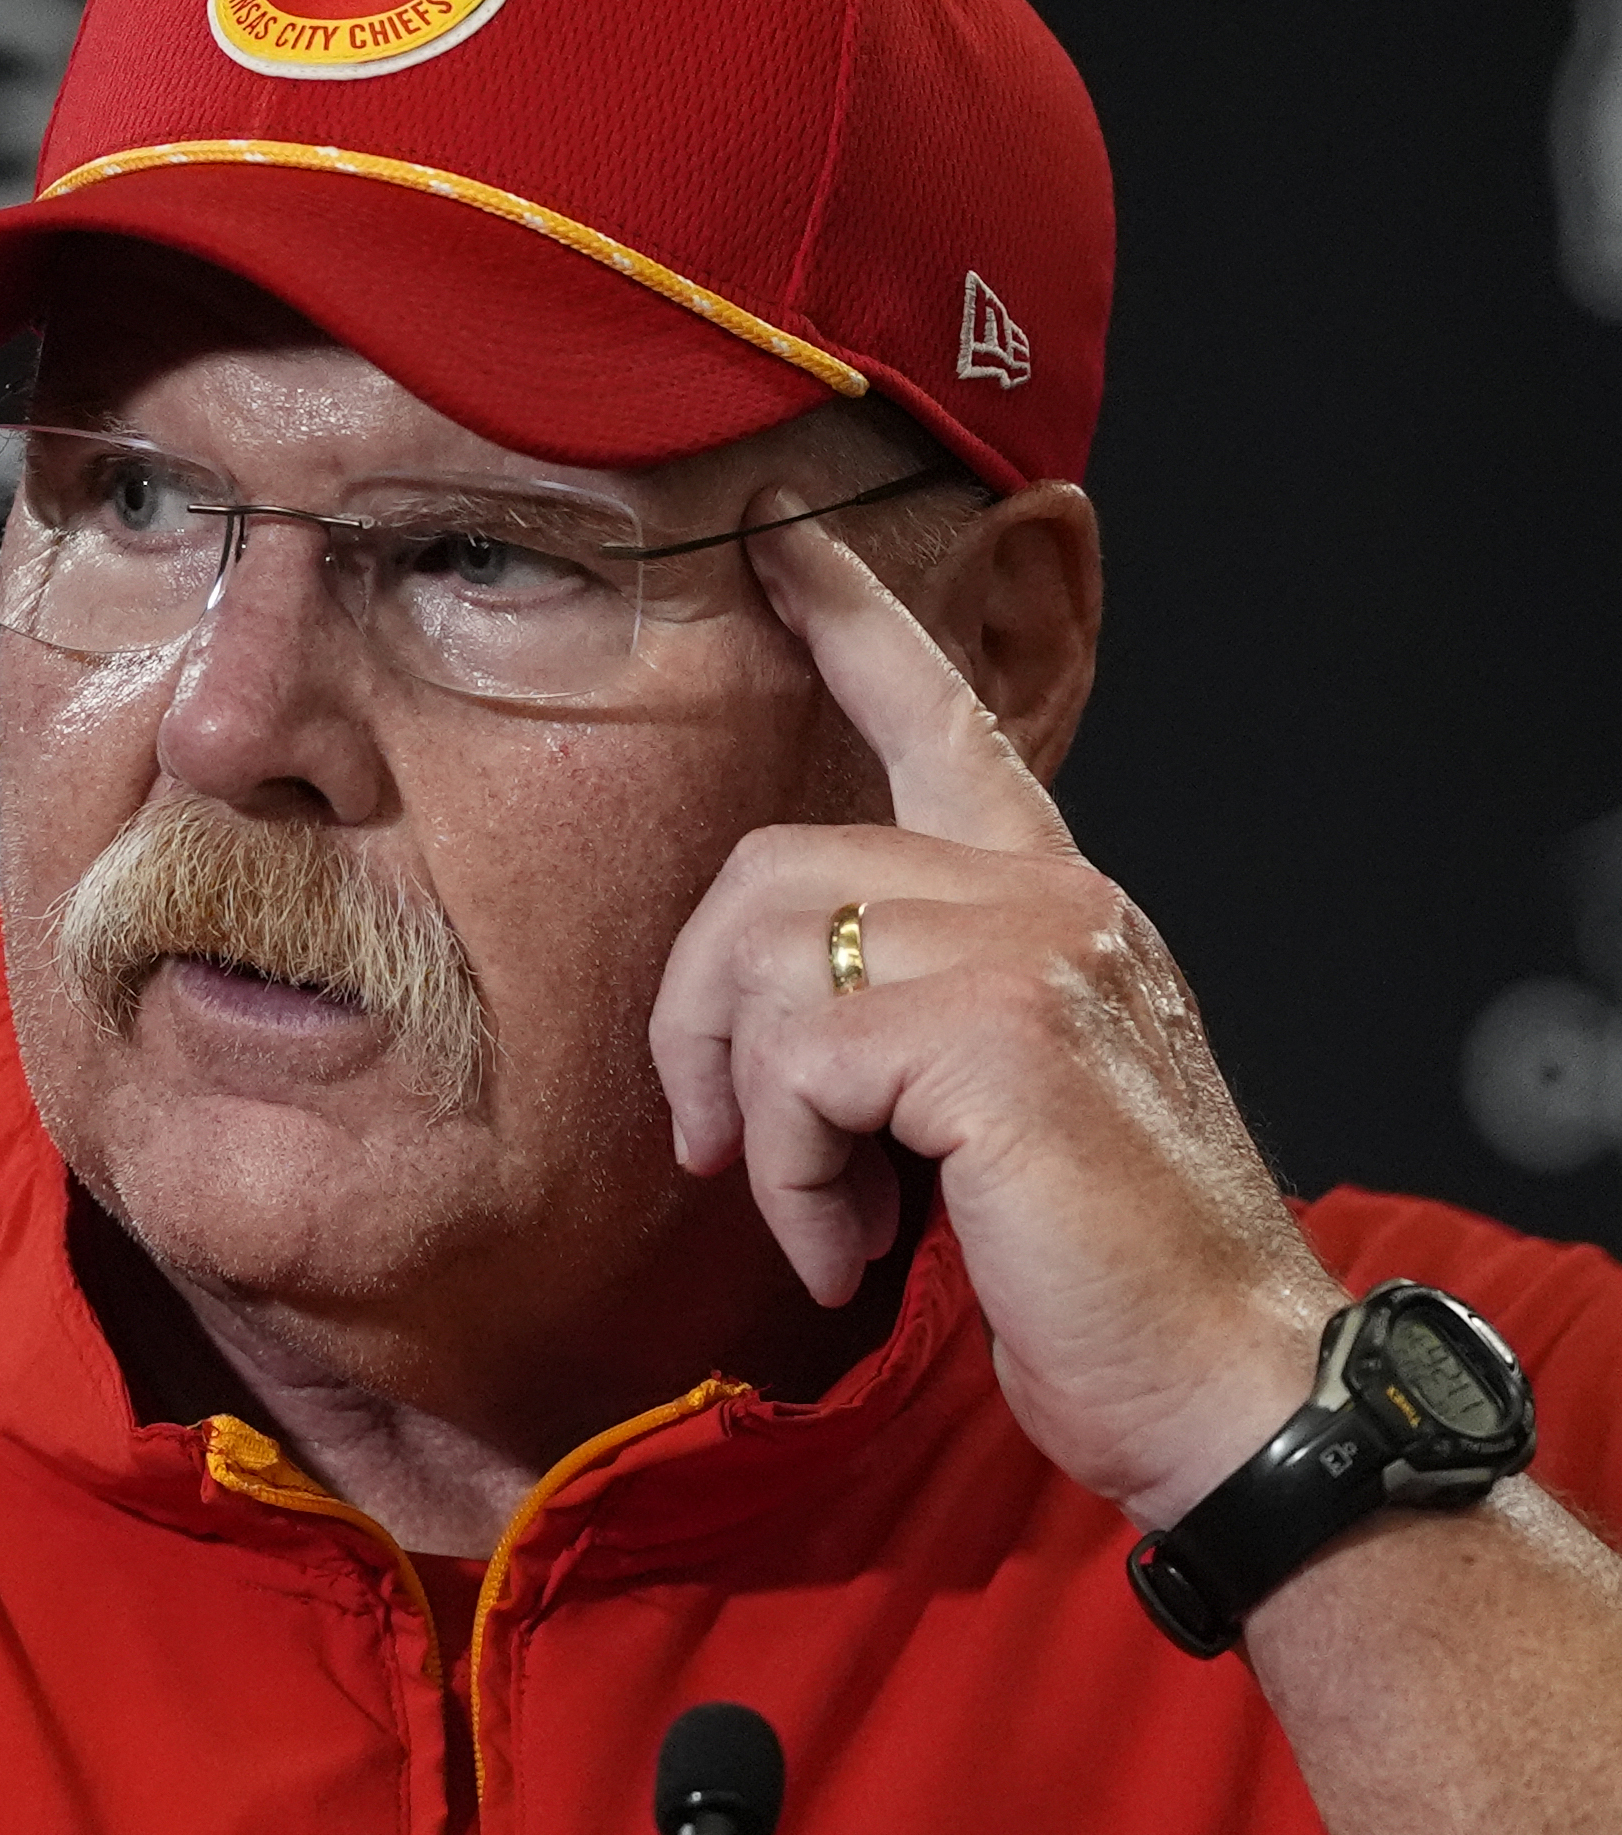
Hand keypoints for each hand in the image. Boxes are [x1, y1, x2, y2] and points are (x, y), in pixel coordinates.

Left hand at [647, 504, 1346, 1527]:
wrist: (1230, 1385)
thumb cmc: (1102, 1269)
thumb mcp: (998, 1103)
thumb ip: (905, 1013)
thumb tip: (746, 1023)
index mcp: (1054, 898)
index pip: (944, 718)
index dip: (850, 619)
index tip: (779, 541)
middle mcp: (1049, 894)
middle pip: (766, 871)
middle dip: (697, 1020)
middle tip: (719, 1147)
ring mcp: (1028, 951)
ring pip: (765, 966)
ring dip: (756, 1123)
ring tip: (826, 1215)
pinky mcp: (994, 1034)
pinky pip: (792, 1064)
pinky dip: (788, 1175)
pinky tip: (848, 1243)